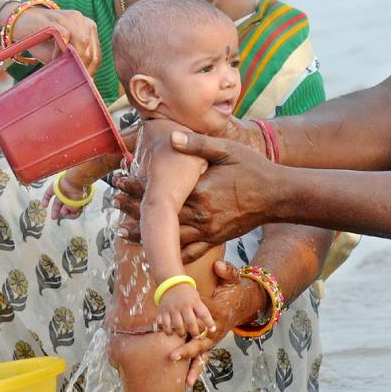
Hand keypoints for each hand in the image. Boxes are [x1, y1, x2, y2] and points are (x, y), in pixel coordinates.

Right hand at [7, 5, 101, 74]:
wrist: (23, 22)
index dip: (89, 71)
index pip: (96, 55)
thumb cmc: (44, 41)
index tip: (79, 82)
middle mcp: (83, 21)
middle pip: (90, 51)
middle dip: (79, 67)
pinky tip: (52, 57)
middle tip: (67, 75)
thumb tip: (88, 81)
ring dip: (71, 59)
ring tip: (58, 64)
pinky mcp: (55, 18)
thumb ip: (75, 62)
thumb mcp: (61, 54)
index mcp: (89, 29)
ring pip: (82, 42)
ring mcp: (70, 17)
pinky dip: (58, 50)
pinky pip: (65, 35)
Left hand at [41, 172, 88, 220]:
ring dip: (55, 210)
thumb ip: (72, 211)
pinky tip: (44, 206)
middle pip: (65, 206)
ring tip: (54, 217)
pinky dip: (45, 199)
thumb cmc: (79, 194)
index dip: (71, 214)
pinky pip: (48, 193)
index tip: (69, 216)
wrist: (76, 181)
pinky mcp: (55, 187)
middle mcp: (70, 196)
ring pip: (57, 202)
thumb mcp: (79, 206)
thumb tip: (64, 212)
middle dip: (62, 213)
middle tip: (57, 219)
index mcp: (78, 200)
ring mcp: (62, 191)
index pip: (74, 208)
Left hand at [112, 131, 274, 260]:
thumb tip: (170, 138)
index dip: (136, 186)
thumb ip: (198, 145)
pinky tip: (155, 251)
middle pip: (159, 216)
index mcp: (199, 191)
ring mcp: (208, 230)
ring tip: (122, 230)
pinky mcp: (215, 239)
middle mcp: (200, 215)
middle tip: (112, 202)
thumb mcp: (228, 150)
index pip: (160, 191)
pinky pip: (188, 252)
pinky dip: (169, 253)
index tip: (118, 180)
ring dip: (145, 234)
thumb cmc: (253, 169)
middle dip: (132, 209)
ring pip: (169, 238)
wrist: (278, 196)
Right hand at [158, 283, 216, 338]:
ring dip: (181, 333)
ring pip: (178, 325)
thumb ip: (200, 310)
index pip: (204, 313)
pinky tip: (171, 333)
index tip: (213, 330)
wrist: (171, 283)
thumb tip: (208, 325)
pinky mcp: (164, 311)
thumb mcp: (196, 298)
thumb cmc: (187, 293)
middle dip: (195, 332)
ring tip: (184, 335)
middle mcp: (184, 305)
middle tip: (197, 337)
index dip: (209, 322)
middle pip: (190, 322)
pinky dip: (168, 330)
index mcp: (194, 301)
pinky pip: (165, 324)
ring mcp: (173, 308)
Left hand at [170, 260, 269, 386]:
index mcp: (220, 312)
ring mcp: (215, 338)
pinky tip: (187, 381)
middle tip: (172, 356)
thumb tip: (218, 265)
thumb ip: (227, 271)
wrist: (244, 304)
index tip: (179, 325)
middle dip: (187, 350)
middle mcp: (218, 329)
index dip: (192, 321)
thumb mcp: (232, 279)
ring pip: (203, 354)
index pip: (203, 317)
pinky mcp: (211, 343)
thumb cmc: (234, 290)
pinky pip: (203, 357)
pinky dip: (196, 368)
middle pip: (202, 342)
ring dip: (193, 367)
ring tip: (185, 382)